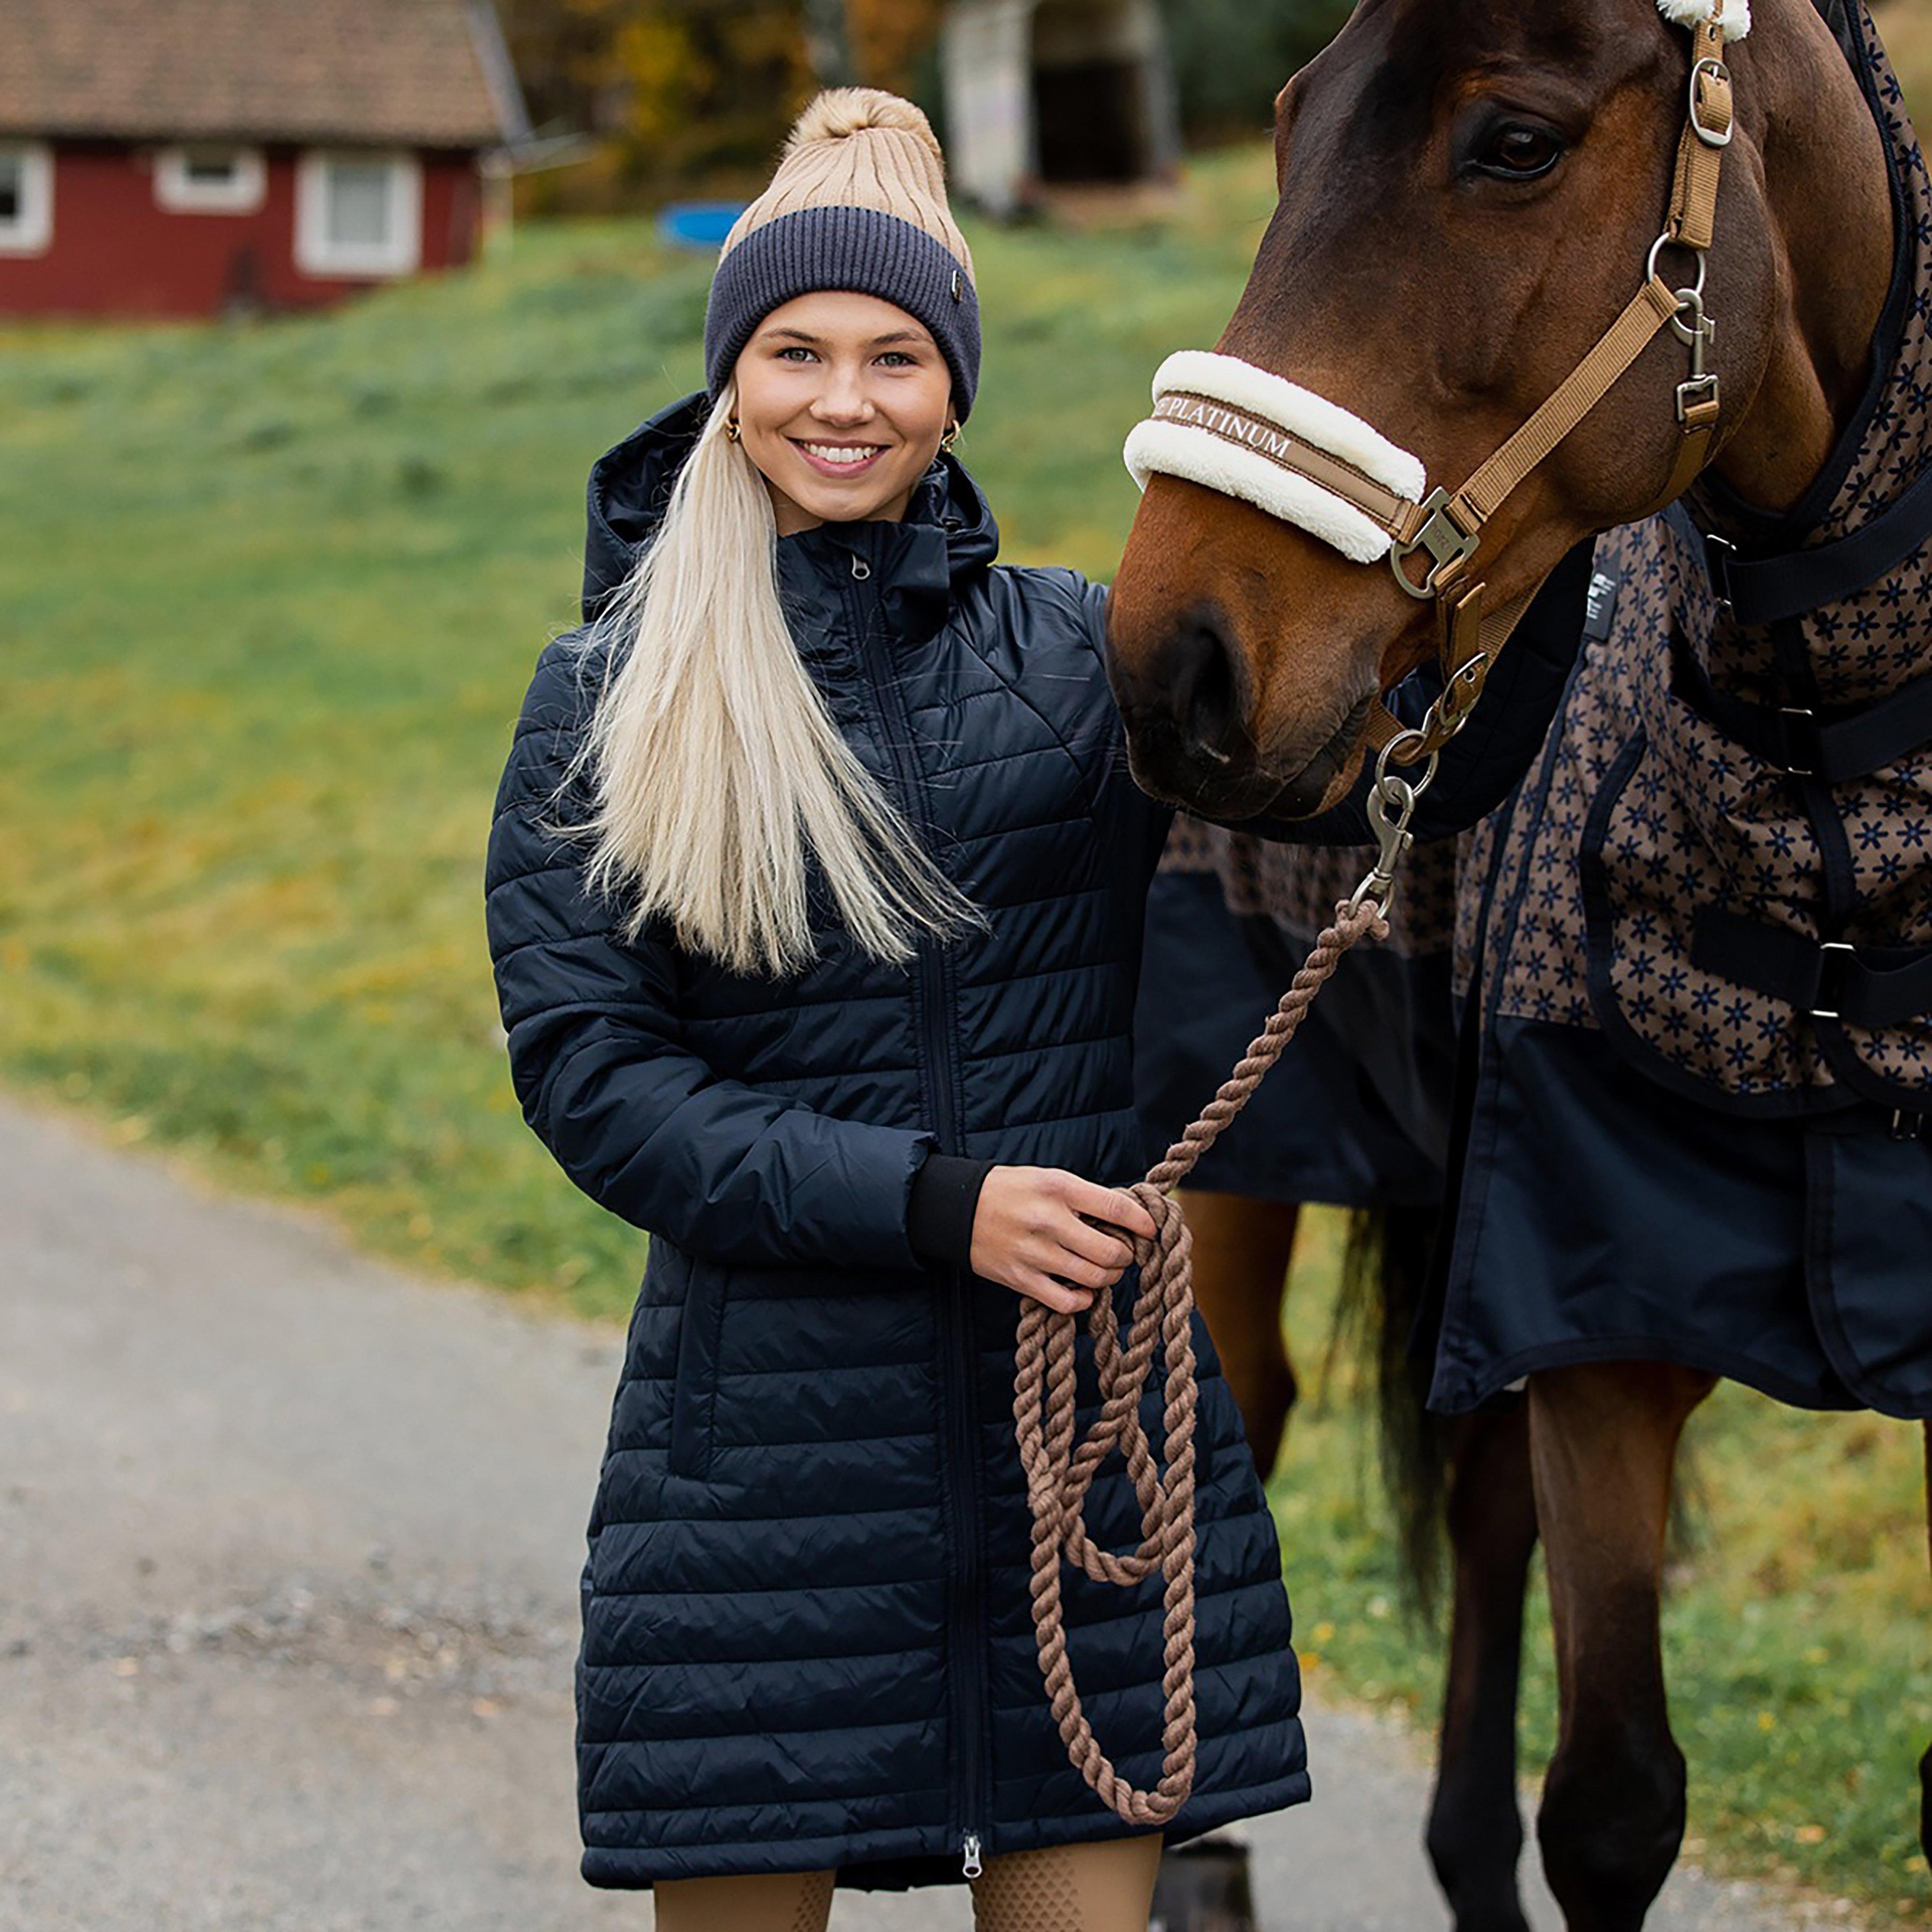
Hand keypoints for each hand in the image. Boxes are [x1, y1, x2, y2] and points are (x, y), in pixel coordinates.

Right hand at [968, 1167, 1159, 1314]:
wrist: (959, 1208)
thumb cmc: (1012, 1191)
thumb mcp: (1050, 1179)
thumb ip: (1086, 1197)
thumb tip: (1128, 1216)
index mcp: (1059, 1189)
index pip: (1117, 1207)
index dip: (1143, 1222)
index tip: (1151, 1230)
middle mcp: (1048, 1221)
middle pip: (1110, 1251)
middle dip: (1126, 1256)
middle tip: (1125, 1253)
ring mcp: (1034, 1253)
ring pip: (1094, 1278)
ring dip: (1109, 1277)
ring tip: (1105, 1269)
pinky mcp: (1020, 1279)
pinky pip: (1067, 1302)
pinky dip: (1083, 1300)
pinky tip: (1083, 1289)